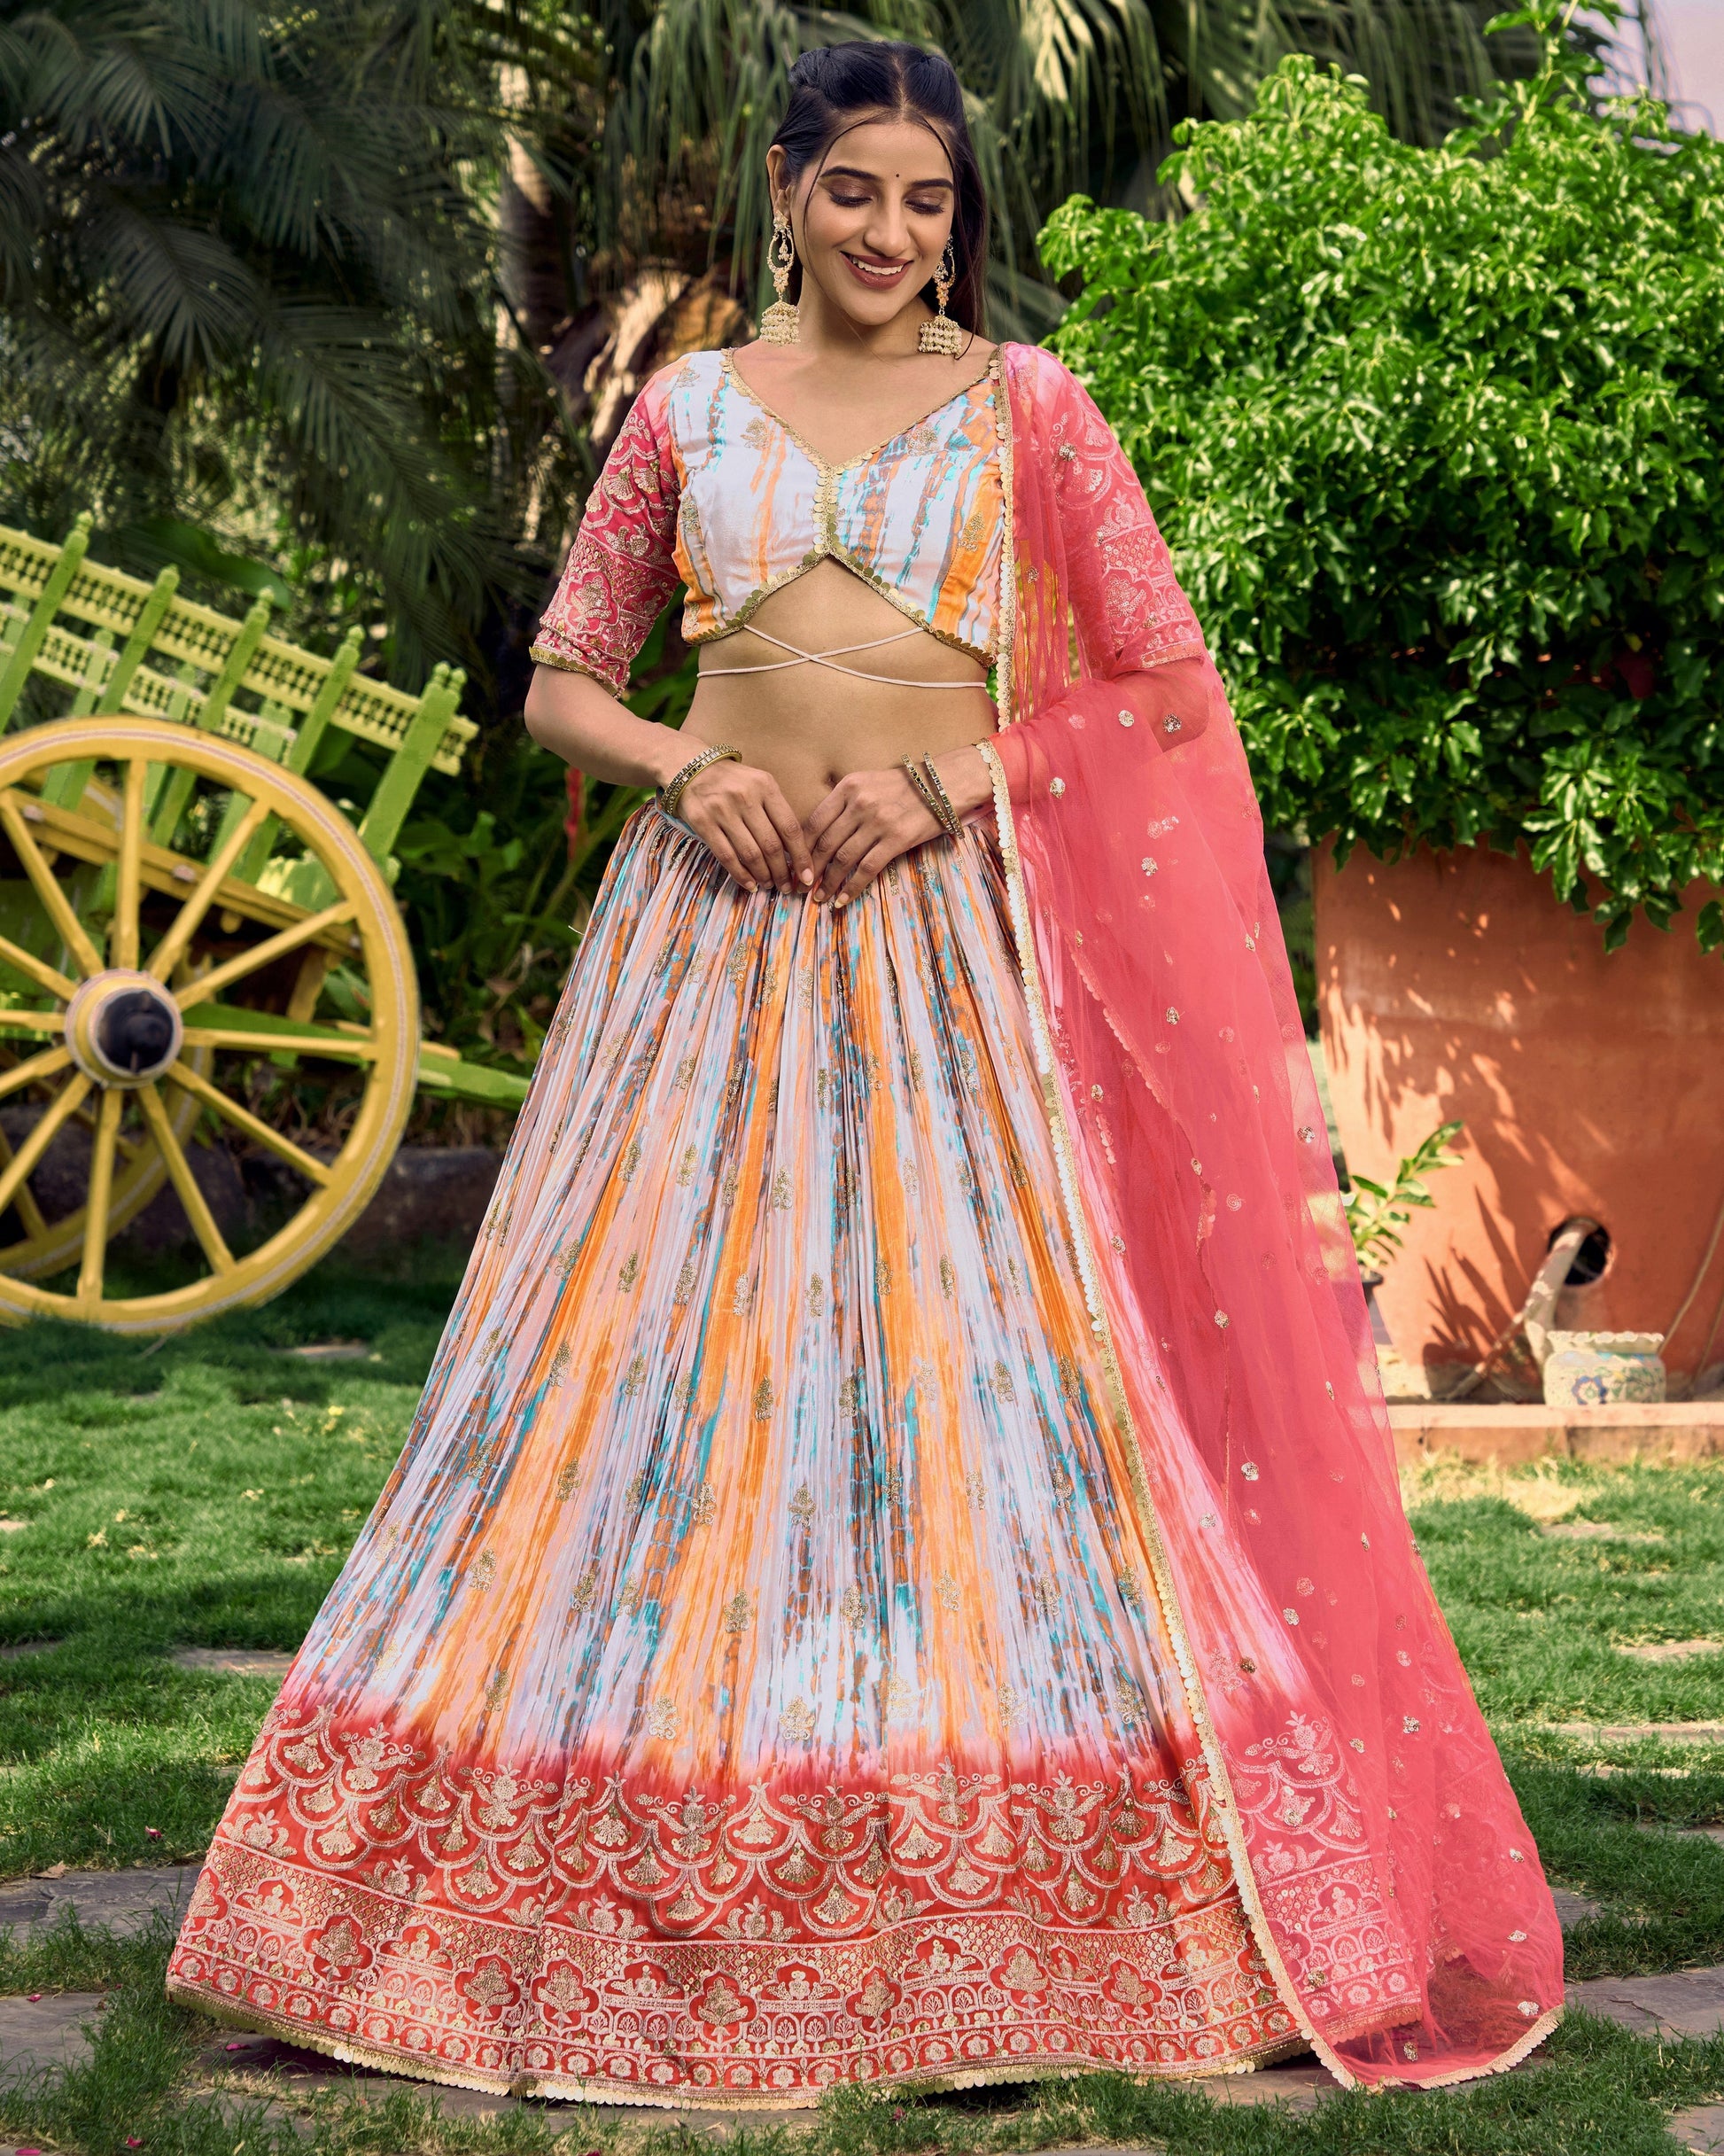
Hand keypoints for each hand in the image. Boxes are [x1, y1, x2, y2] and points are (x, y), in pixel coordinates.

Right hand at [676, 757, 813, 895]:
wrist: (691, 768)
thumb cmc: (733, 781)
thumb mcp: (759, 784)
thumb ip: (776, 811)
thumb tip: (794, 851)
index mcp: (765, 786)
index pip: (790, 828)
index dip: (801, 856)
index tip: (807, 876)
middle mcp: (745, 797)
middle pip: (771, 845)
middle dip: (782, 872)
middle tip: (786, 886)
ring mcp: (722, 810)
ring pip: (750, 854)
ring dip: (763, 875)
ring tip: (769, 885)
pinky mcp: (703, 823)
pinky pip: (726, 856)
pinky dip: (741, 875)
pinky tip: (750, 884)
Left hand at [804, 767, 943, 907]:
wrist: (943, 784)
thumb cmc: (904, 786)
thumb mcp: (868, 782)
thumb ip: (845, 802)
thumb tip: (820, 833)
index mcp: (848, 787)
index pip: (814, 822)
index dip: (800, 848)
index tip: (793, 865)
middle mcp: (860, 803)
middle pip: (825, 843)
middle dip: (810, 870)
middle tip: (800, 887)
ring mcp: (878, 822)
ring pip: (843, 859)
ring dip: (828, 882)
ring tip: (820, 897)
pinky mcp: (896, 840)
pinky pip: (867, 868)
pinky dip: (852, 887)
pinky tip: (843, 899)